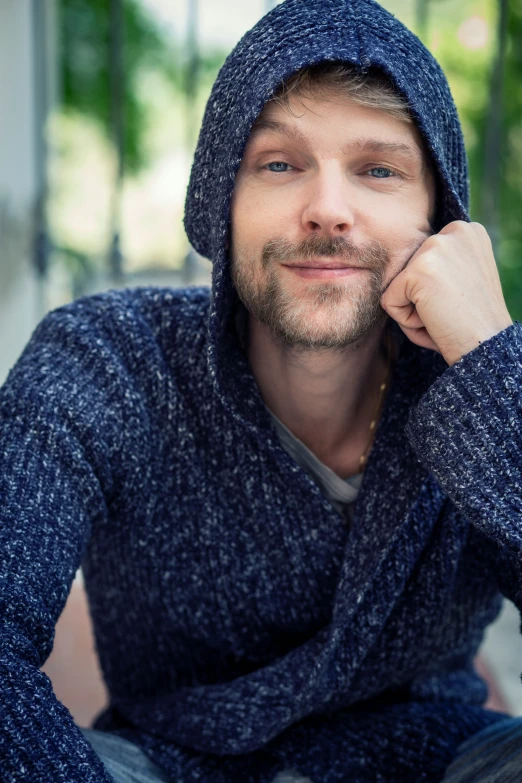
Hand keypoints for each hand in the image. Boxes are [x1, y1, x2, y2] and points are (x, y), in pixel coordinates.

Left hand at [379, 221, 513, 366]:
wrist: (486, 346)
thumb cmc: (471, 321)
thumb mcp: (462, 279)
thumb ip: (438, 265)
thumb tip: (396, 264)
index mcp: (467, 231)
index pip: (422, 259)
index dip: (434, 288)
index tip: (459, 299)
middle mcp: (455, 231)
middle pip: (408, 269)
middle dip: (421, 298)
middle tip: (452, 311)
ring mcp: (437, 247)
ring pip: (397, 285)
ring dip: (413, 309)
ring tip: (443, 316)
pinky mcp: (419, 270)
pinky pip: (389, 301)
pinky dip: (405, 320)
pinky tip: (434, 320)